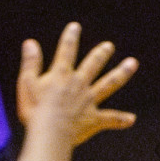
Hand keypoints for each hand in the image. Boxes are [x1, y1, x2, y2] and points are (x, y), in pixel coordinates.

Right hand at [18, 22, 137, 147]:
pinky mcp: (94, 118)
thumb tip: (30, 43)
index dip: (70, 38)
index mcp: (61, 75)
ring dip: (121, 73)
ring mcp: (89, 101)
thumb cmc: (34, 110)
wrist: (49, 133)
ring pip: (109, 84)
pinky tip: (131, 119)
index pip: (66, 52)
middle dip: (101, 53)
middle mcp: (79, 84)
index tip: (75, 27)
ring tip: (133, 63)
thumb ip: (30, 63)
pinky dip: (121, 120)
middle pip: (93, 64)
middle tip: (109, 46)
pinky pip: (110, 119)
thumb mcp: (27, 84)